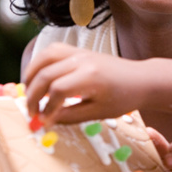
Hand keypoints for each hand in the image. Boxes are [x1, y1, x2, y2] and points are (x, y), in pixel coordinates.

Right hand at [23, 43, 139, 124]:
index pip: (57, 90)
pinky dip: (41, 63)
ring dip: (31, 74)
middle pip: (46, 73)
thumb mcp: (99, 113)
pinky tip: (39, 78)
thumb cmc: (124, 98)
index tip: (45, 121)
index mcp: (90, 77)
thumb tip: (46, 120)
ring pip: (45, 56)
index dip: (47, 108)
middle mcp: (82, 60)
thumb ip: (70, 116)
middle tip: (31, 112)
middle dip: (33, 95)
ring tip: (29, 93)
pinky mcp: (79, 50)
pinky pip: (54, 50)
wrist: (141, 79)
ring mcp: (80, 52)